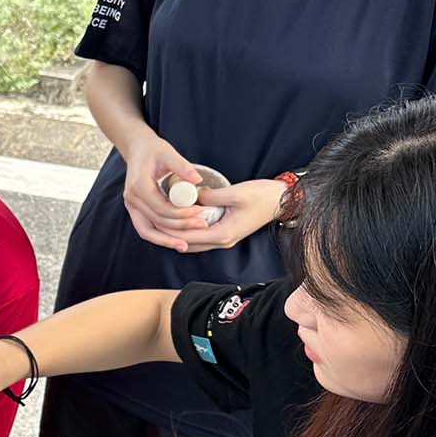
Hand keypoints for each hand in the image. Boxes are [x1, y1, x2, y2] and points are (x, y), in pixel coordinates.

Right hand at [119, 131, 210, 251]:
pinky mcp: (135, 209)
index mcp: (138, 186)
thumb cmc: (154, 150)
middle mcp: (131, 199)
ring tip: (186, 246)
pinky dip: (159, 236)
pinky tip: (175, 240)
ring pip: (147, 231)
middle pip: (156, 222)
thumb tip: (197, 180)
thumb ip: (182, 166)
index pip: (161, 208)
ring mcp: (131, 206)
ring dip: (166, 239)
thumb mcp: (168, 153)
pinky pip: (146, 228)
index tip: (200, 211)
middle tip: (202, 226)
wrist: (137, 149)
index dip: (181, 214)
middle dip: (180, 228)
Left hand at [166, 178, 284, 253]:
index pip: (189, 238)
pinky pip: (201, 236)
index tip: (155, 220)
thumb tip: (191, 196)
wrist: (283, 201)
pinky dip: (189, 230)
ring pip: (194, 242)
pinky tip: (179, 219)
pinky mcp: (226, 232)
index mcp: (224, 234)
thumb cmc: (262, 196)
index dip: (170, 230)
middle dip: (170, 235)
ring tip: (161, 221)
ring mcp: (225, 238)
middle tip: (153, 221)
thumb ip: (211, 197)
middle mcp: (223, 241)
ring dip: (178, 233)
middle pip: (188, 244)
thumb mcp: (236, 193)